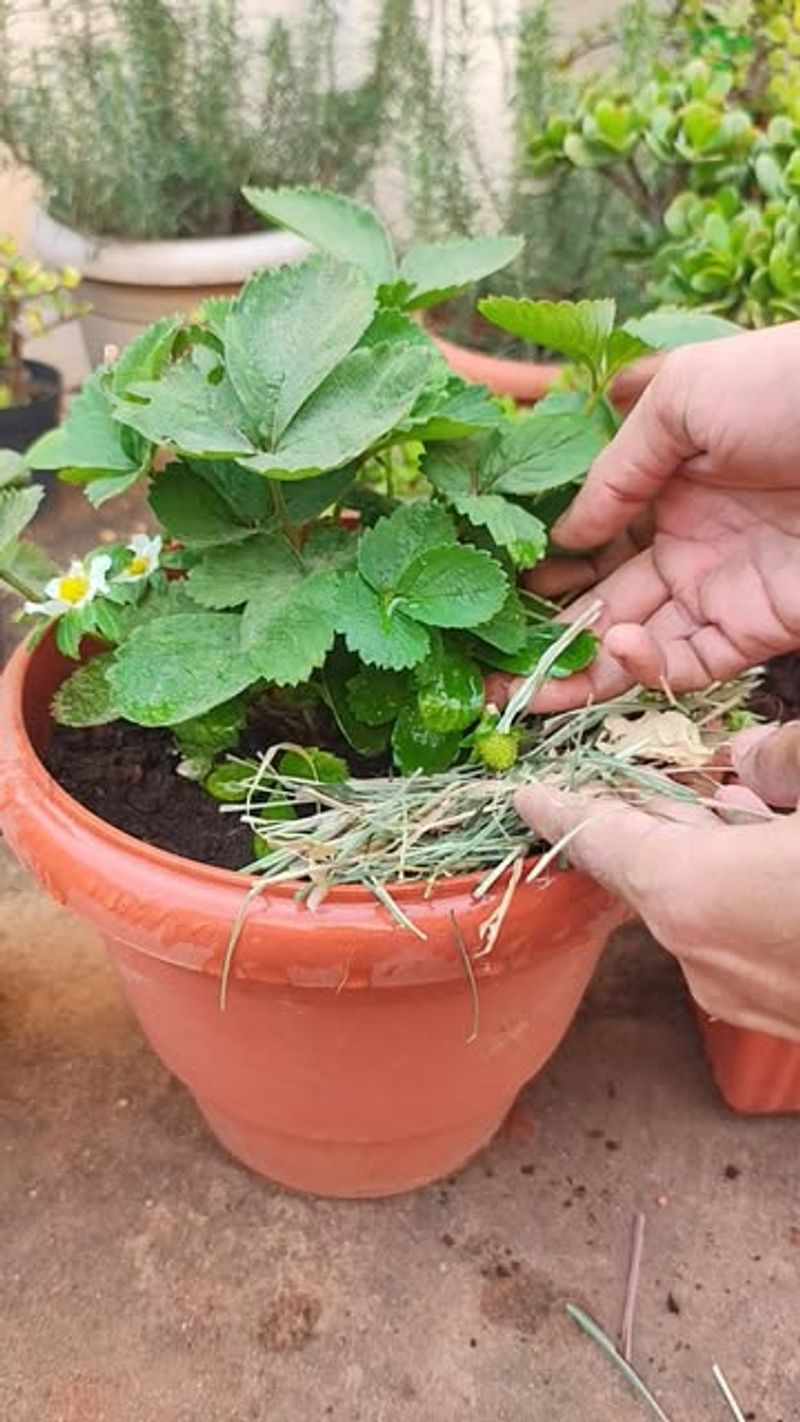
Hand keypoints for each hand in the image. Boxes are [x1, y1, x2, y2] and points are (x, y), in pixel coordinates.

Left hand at [515, 723, 799, 1039]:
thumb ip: (784, 761)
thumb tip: (756, 754)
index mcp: (694, 894)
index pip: (603, 838)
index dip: (562, 808)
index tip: (528, 795)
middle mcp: (700, 957)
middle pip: (647, 868)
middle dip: (648, 819)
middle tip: (651, 776)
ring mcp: (743, 997)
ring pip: (696, 907)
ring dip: (702, 855)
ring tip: (731, 806)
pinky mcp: (783, 1016)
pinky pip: (736, 940)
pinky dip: (736, 896)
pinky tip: (770, 865)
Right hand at [525, 325, 799, 711]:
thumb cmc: (788, 387)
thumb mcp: (685, 400)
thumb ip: (618, 468)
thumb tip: (565, 533)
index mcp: (667, 481)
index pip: (593, 537)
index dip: (546, 570)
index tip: (498, 592)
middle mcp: (687, 541)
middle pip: (607, 602)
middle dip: (549, 639)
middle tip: (492, 670)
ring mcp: (721, 587)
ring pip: (638, 646)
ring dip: (582, 671)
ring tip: (529, 688)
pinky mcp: (757, 628)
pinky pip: (689, 664)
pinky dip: (647, 669)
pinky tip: (617, 648)